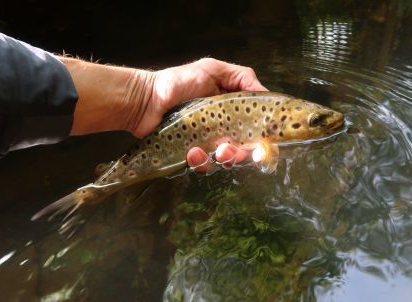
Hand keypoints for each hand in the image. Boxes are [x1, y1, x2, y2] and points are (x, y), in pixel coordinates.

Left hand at [64, 57, 265, 172]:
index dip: (262, 140)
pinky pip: (203, 164)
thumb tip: (265, 93)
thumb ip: (242, 77)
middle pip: (244, 148)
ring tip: (214, 151)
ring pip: (225, 159)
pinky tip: (192, 152)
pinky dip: (200, 161)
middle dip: (242, 153)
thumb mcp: (212, 69)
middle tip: (230, 150)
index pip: (255, 127)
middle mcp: (223, 127)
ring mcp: (208, 141)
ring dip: (223, 158)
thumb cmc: (178, 81)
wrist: (146, 99)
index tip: (263, 149)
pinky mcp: (191, 153)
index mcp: (232, 109)